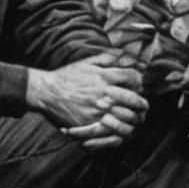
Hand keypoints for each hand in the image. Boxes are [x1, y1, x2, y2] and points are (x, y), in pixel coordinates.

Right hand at [28, 53, 146, 149]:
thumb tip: (121, 55)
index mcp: (104, 77)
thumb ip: (105, 59)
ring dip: (133, 119)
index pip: (133, 78)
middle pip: (135, 100)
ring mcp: (98, 111)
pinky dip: (119, 131)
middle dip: (141, 103)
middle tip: (142, 105)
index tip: (138, 85)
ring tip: (132, 119)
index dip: (139, 81)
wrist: (46, 92)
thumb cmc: (66, 76)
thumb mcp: (85, 63)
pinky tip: (119, 128)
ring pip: (128, 119)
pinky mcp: (91, 125)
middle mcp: (104, 94)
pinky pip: (113, 132)